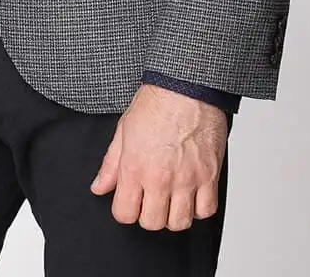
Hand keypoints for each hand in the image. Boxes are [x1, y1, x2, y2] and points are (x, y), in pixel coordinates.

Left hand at [89, 83, 227, 230]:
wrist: (186, 85)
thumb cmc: (156, 102)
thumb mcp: (124, 130)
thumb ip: (111, 164)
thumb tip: (99, 187)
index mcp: (135, 167)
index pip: (125, 214)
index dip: (125, 210)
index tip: (130, 200)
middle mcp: (160, 178)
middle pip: (152, 223)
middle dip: (149, 214)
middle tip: (152, 198)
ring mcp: (187, 178)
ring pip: (180, 222)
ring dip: (174, 214)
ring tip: (173, 198)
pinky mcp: (209, 175)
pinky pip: (206, 210)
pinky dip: (200, 207)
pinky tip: (193, 193)